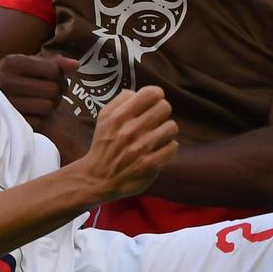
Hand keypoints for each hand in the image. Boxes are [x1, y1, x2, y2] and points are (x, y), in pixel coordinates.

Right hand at [0, 54, 76, 129]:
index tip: (54, 79)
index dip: (60, 76)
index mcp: (12, 62)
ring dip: (49, 106)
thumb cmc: (15, 76)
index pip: (53, 71)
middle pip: (53, 90)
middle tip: (49, 92)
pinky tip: (32, 112)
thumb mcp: (30, 63)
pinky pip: (39, 122)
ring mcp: (6, 103)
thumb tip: (76, 64)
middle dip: (57, 92)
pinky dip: (40, 118)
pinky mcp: (9, 121)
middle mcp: (6, 81)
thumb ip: (55, 62)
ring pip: (48, 107)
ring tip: (40, 101)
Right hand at [78, 86, 178, 201]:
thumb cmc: (104, 144)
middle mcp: (131, 130)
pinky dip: (167, 147)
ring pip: (172, 127)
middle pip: (165, 107)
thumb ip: (121, 100)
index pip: (152, 93)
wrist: (98, 178)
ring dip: (166, 131)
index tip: (152, 103)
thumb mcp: (104, 117)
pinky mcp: (151, 164)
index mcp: (120, 116)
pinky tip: (158, 149)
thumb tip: (140, 93)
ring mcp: (142, 148)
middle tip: (154, 121)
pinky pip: (173, 146)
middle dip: (161, 113)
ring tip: (157, 136)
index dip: (156, 95)